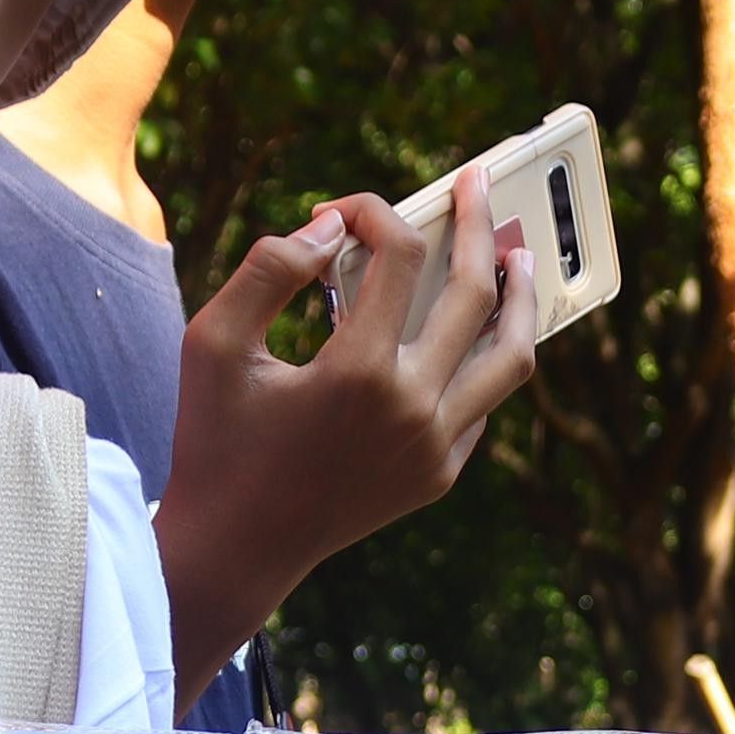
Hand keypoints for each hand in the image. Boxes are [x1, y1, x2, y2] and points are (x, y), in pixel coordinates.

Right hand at [160, 167, 539, 693]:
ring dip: (520, 297)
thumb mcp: (214, 343)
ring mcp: (436, 448)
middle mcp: (413, 409)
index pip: (398, 256)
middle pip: (475, 292)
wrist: (236, 548)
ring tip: (519, 255)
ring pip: (511, 356)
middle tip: (477, 185)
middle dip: (478, 225)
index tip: (344, 209)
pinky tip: (475, 329)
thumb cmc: (216, 441)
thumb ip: (268, 270)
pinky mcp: (440, 475)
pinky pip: (484, 403)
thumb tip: (330, 228)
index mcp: (359, 371)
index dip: (375, 212)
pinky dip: (486, 357)